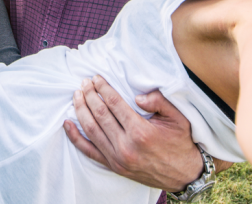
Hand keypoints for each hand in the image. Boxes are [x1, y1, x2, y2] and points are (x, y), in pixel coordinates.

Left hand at [64, 76, 226, 191]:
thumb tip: (138, 96)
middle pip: (99, 114)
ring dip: (81, 110)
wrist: (184, 174)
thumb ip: (159, 102)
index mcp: (141, 132)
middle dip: (89, 95)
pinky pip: (89, 151)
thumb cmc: (181, 143)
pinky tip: (68, 124)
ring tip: (77, 95)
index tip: (96, 78)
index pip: (114, 104)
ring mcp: (117, 158)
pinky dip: (75, 137)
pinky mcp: (114, 166)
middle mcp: (126, 146)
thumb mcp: (178, 118)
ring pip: (91, 130)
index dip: (103, 88)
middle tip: (84, 82)